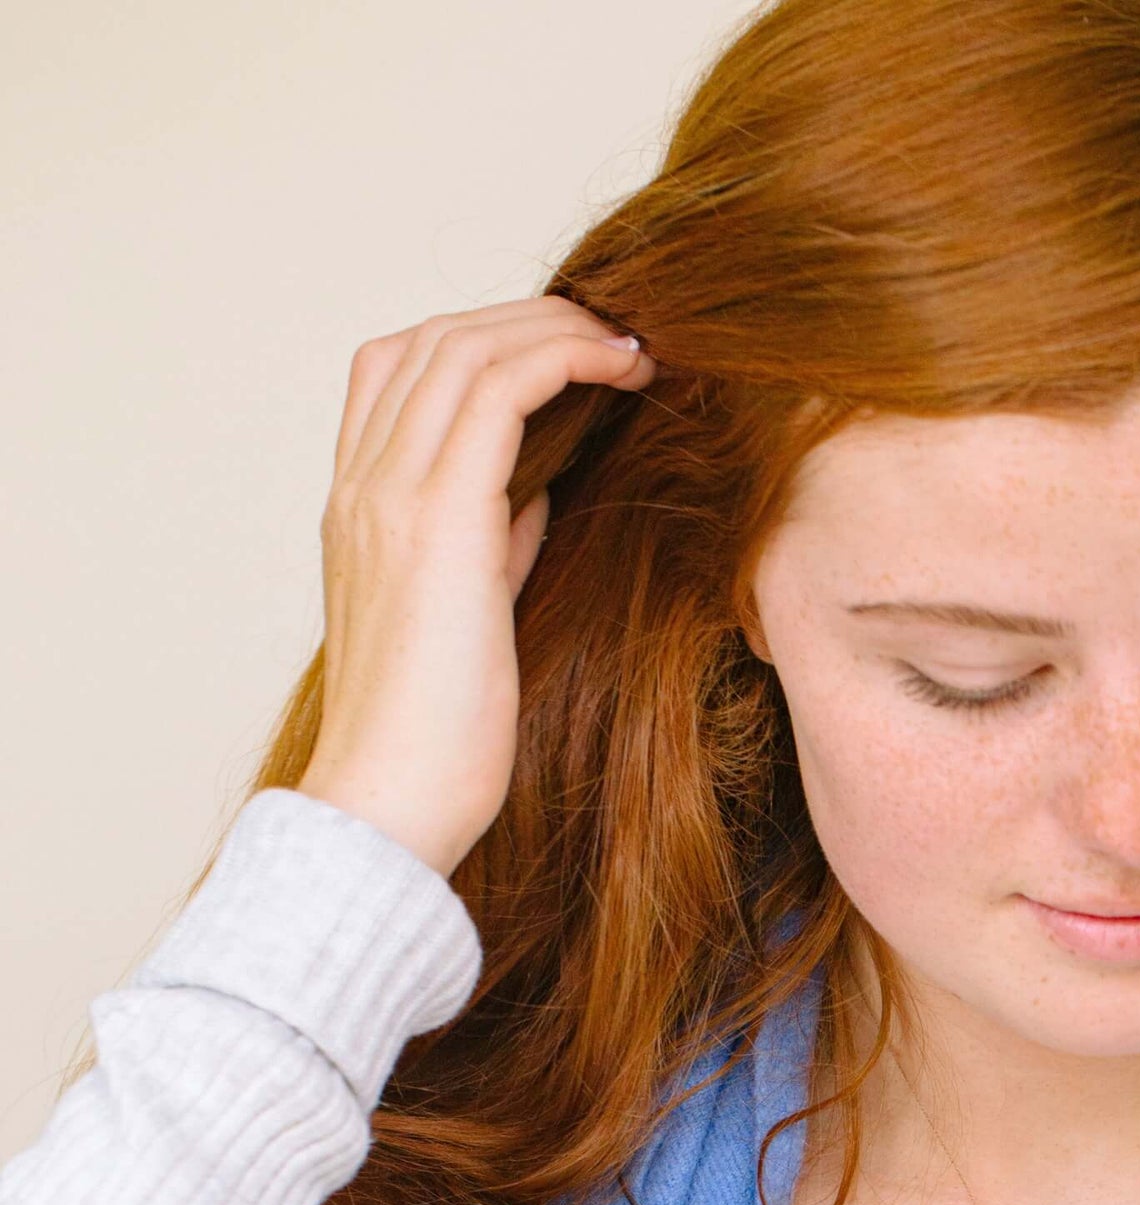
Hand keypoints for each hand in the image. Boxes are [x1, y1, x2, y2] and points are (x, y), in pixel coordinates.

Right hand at [297, 297, 656, 876]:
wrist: (393, 801)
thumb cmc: (438, 736)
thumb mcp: (469, 610)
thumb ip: (491, 539)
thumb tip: (537, 490)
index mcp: (359, 507)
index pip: (403, 372)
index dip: (488, 341)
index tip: (570, 359)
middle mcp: (362, 485)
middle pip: (435, 340)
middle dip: (530, 318)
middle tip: (615, 333)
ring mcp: (389, 494)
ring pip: (463, 346)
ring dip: (556, 328)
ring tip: (630, 345)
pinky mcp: (437, 517)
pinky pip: (499, 389)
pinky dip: (565, 359)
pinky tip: (624, 371)